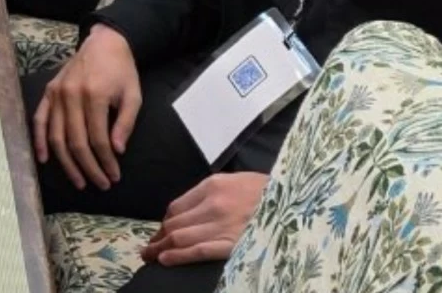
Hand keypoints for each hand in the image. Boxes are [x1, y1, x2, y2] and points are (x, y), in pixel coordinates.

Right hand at [32, 24, 140, 190]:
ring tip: (79, 181)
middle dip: (89, 168)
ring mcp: (57, 93)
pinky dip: (39, 141)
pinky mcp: (49, 91)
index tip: (114, 176)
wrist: (103, 41)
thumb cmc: (121, 70)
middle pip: (76, 142)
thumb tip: (117, 151)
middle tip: (100, 184)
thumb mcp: (133, 94)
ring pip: (57, 136)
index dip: (106, 162)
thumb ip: (126, 123)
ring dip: (67, 163)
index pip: (98, 139)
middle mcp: (72, 94)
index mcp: (95, 94)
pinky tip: (45, 159)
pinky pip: (40, 119)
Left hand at [141, 173, 268, 266]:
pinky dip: (179, 256)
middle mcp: (212, 205)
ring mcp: (221, 225)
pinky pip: (198, 251)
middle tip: (148, 248)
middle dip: (158, 237)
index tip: (160, 232)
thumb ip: (211, 192)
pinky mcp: (231, 244)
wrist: (293, 202)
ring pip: (181, 237)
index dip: (165, 222)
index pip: (177, 206)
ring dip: (162, 248)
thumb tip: (189, 210)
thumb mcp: (235, 181)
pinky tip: (166, 260)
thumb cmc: (265, 192)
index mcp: (212, 186)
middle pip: (175, 223)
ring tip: (151, 256)